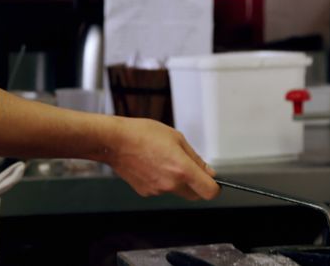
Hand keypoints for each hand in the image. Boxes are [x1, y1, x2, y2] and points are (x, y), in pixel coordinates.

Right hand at [104, 117, 219, 199]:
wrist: (114, 142)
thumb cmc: (143, 134)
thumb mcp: (177, 138)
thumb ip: (195, 158)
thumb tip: (208, 171)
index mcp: (182, 170)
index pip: (209, 191)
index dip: (215, 188)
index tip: (214, 181)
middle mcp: (171, 184)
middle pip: (195, 195)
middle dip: (198, 185)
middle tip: (192, 169)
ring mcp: (157, 190)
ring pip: (178, 191)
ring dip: (179, 182)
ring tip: (166, 161)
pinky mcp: (146, 192)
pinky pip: (162, 190)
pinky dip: (163, 181)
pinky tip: (154, 165)